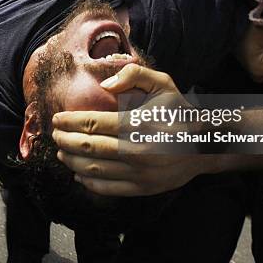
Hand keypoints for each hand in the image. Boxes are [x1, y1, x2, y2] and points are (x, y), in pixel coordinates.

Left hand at [52, 64, 222, 195]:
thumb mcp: (162, 82)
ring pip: (93, 169)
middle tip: (55, 135)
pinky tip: (78, 174)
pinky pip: (107, 188)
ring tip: (62, 152)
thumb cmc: (179, 111)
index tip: (57, 119)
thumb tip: (104, 85)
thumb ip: (132, 74)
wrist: (206, 144)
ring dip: (71, 161)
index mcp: (138, 123)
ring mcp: (139, 173)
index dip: (69, 121)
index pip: (92, 123)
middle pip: (88, 147)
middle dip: (65, 140)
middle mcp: (137, 150)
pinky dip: (87, 182)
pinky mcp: (142, 188)